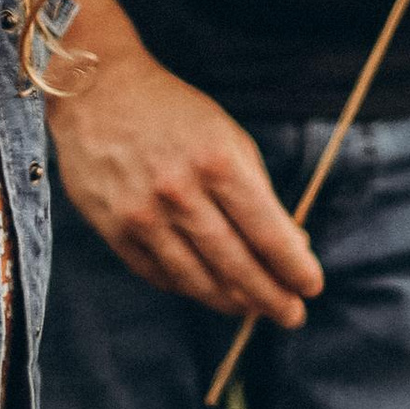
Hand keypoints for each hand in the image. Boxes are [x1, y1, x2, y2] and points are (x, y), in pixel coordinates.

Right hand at [48, 31, 322, 326]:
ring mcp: (142, 215)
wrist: (98, 93)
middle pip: (235, 266)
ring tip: (251, 308)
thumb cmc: (174, 114)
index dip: (294, 268)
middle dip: (270, 298)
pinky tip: (206, 288)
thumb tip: (291, 246)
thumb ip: (258, 193)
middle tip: (291, 315)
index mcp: (217, 163)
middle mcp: (179, 193)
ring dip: (230, 301)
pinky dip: (187, 287)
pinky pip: (158, 274)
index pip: (267, 233)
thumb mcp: (228, 139)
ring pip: (196, 280)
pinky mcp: (113, 229)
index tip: (311, 287)